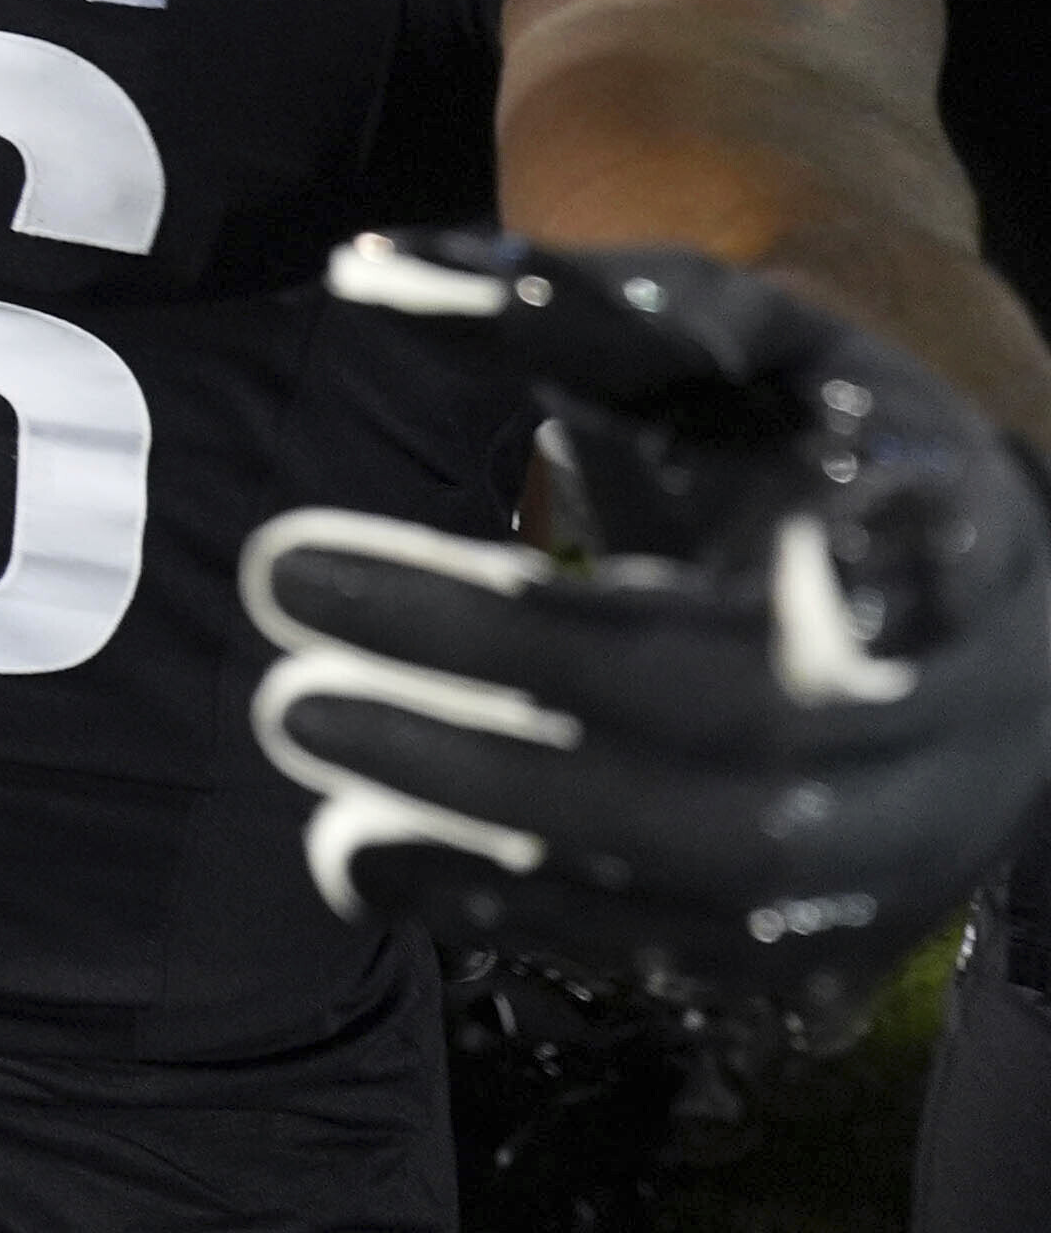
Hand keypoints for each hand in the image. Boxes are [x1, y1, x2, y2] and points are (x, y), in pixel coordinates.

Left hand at [243, 232, 1050, 1042]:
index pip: (929, 553)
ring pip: (707, 873)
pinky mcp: (824, 944)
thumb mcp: (714, 343)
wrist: (941, 602)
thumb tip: (362, 271)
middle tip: (279, 578)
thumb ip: (558, 302)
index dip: (888, 570)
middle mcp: (952, 708)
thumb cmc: (791, 437)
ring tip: (293, 717)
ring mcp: (899, 848)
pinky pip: (672, 960)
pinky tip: (356, 854)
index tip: (824, 564)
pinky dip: (510, 910)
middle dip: (499, 659)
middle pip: (738, 716)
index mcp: (951, 523)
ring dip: (483, 809)